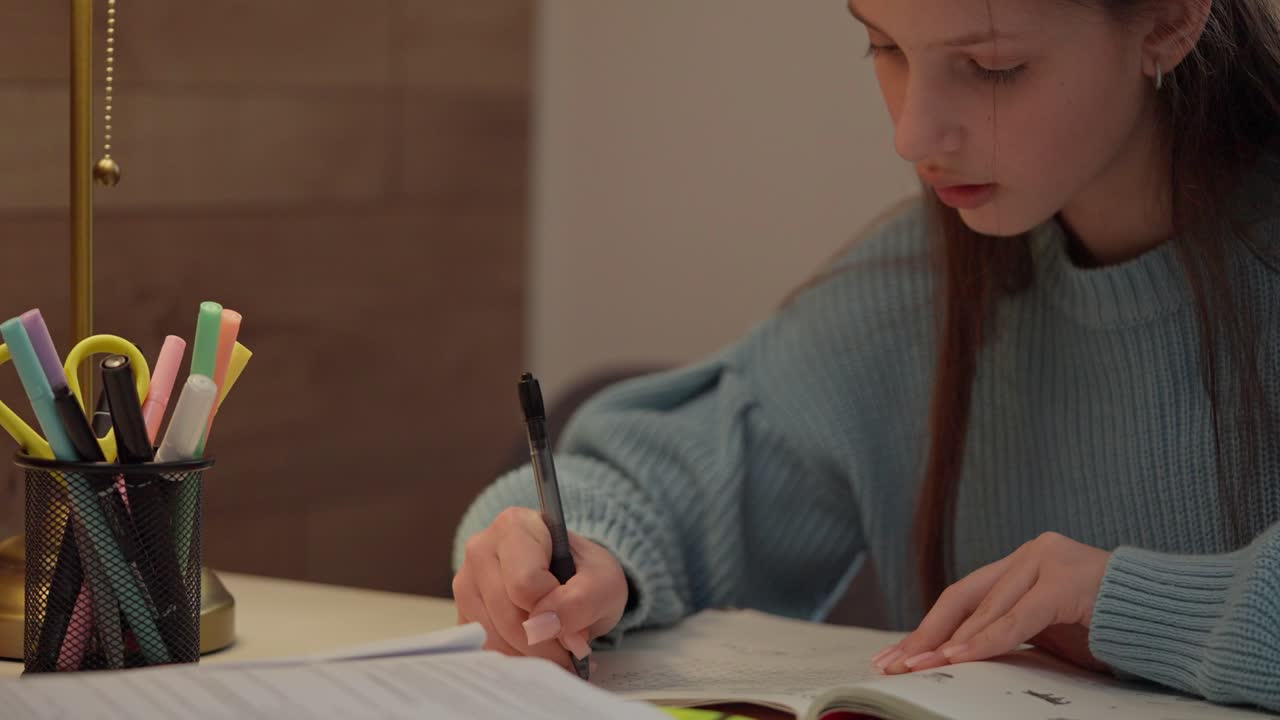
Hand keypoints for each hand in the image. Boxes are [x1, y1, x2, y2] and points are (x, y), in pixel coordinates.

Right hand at [452, 507, 628, 671]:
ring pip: (493, 637)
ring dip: (531, 654)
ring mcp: (466, 582)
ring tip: (555, 646)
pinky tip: (534, 648)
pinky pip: (484, 648)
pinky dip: (514, 658)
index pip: (526, 583)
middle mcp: (481, 549)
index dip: (555, 607)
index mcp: (515, 526)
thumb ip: (581, 600)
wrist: (573, 580)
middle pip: (507, 615)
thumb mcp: (604, 582)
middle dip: (545, 641)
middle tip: (570, 643)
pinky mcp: (462, 612)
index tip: (572, 606)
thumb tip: (543, 626)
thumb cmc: (586, 573)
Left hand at [875, 532, 1112, 674]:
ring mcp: (1048, 561)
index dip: (927, 628)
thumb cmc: (1108, 630)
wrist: (1169, 618)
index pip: (962, 597)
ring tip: (921, 666)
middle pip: (963, 597)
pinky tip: (960, 657)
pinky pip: (1018, 618)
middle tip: (894, 665)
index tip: (897, 657)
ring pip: (986, 607)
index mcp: (1021, 564)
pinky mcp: (1067, 580)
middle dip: (926, 635)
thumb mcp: (1046, 634)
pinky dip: (986, 641)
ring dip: (951, 642)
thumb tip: (955, 659)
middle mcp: (1030, 553)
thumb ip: (1007, 634)